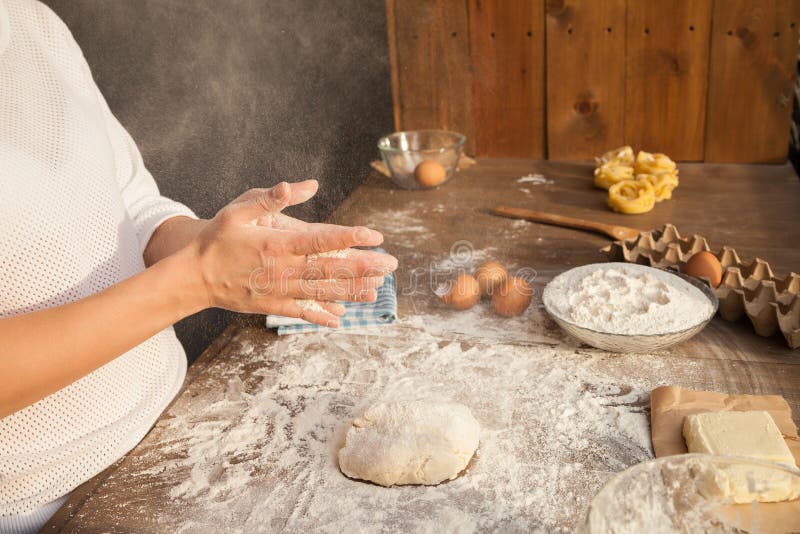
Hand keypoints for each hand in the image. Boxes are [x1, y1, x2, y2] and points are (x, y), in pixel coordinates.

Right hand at [185, 180, 397, 325]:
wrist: (193, 277)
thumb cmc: (217, 239)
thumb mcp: (240, 210)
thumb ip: (272, 199)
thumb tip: (302, 185)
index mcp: (277, 244)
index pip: (321, 240)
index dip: (350, 238)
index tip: (375, 236)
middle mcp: (282, 269)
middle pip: (330, 269)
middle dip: (363, 267)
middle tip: (390, 265)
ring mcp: (279, 291)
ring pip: (322, 292)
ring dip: (351, 292)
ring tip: (377, 291)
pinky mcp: (272, 305)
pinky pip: (302, 312)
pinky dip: (321, 316)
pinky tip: (340, 320)